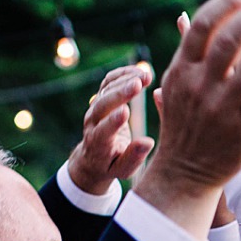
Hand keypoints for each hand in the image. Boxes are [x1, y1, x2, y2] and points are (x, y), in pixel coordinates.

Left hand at [66, 65, 155, 193]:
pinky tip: (140, 71)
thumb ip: (133, 157)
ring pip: (106, 89)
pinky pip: (109, 81)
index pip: (103, 130)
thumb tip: (148, 142)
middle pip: (103, 104)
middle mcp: (92, 122)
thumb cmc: (111, 165)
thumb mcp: (122, 169)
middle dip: (120, 94)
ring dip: (125, 80)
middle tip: (138, 85)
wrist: (93, 157)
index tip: (126, 112)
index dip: (113, 121)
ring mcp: (95, 108)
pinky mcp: (100, 97)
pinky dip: (123, 74)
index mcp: (97, 143)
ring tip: (146, 76)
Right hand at [135, 0, 240, 209]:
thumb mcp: (176, 85)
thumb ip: (187, 52)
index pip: (203, 26)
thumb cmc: (184, 123)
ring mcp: (222, 109)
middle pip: (230, 40)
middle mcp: (201, 86)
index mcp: (182, 70)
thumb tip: (187, 16)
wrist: (184, 173)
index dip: (227, 3)